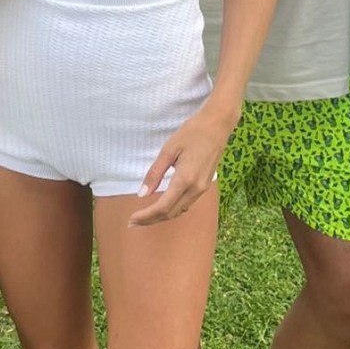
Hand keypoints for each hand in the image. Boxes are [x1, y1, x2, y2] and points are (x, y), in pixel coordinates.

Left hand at [129, 108, 232, 226]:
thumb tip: (142, 194)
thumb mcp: (168, 150)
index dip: (146, 216)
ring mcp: (202, 188)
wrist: (217, 125)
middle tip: (132, 223)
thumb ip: (155, 173)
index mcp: (185, 179)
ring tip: (144, 217)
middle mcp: (196, 188)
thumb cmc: (192, 132)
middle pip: (171, 213)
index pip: (163, 207)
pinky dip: (172, 209)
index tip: (131, 219)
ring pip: (179, 210)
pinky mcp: (205, 185)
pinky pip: (186, 203)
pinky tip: (162, 207)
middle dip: (151, 220)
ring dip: (161, 216)